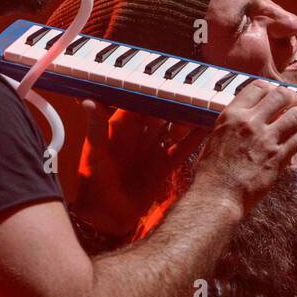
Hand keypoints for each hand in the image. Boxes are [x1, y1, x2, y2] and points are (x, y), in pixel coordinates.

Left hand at [72, 101, 202, 236]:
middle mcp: (139, 136)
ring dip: (185, 119)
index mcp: (120, 129)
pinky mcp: (164, 166)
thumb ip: (96, 127)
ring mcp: (153, 150)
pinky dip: (194, 139)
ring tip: (200, 107)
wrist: (106, 216)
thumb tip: (89, 101)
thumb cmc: (93, 183)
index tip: (163, 81)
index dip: (149, 93)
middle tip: (188, 92)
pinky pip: (182, 149)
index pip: (137, 104)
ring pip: (173, 129)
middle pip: (160, 114)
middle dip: (173, 103)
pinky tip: (206, 127)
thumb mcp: (94, 153)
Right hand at [193, 81, 296, 212]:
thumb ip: (233, 127)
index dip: (272, 88)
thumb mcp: (216, 139)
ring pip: (296, 115)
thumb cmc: (211, 173)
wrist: (216, 196)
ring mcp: (266, 139)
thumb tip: (246, 124)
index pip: (257, 87)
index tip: (278, 94)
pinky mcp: (278, 157)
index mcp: (231, 115)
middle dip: (293, 97)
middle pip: (280, 95)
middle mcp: (249, 122)